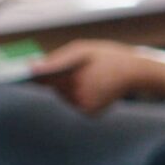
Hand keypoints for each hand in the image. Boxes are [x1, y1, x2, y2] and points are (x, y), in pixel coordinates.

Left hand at [32, 39, 159, 113]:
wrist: (137, 72)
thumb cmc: (108, 57)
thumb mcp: (83, 50)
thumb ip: (56, 59)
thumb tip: (31, 67)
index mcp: (74, 79)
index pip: (45, 79)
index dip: (37, 75)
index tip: (27, 73)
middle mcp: (77, 96)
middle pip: (56, 88)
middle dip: (62, 78)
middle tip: (81, 69)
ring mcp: (84, 107)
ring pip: (65, 96)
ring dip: (71, 87)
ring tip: (92, 76)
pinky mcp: (90, 114)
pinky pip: (75, 103)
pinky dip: (80, 95)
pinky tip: (95, 86)